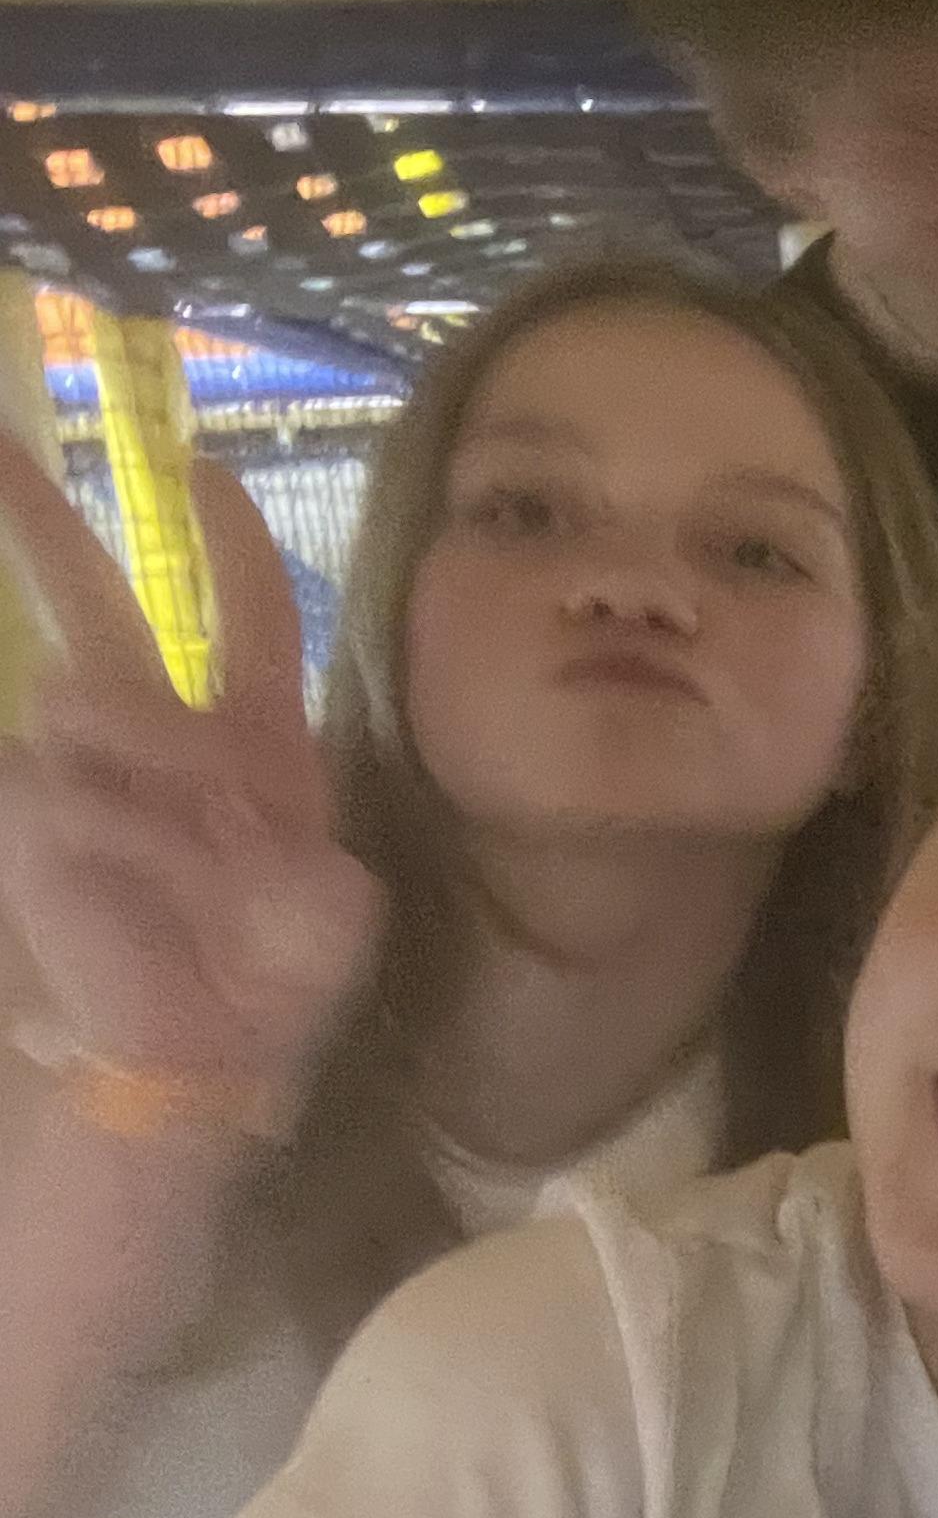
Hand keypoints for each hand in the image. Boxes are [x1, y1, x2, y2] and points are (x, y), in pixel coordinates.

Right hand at [0, 434, 377, 1117]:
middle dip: (44, 523)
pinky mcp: (31, 812)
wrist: (195, 1047)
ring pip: (93, 697)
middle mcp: (161, 735)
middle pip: (98, 603)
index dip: (228, 542)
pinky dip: (108, 829)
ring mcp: (83, 768)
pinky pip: (58, 780)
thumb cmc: (263, 977)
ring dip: (154, 766)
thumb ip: (312, 849)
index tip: (202, 470)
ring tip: (194, 861)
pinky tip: (130, 878)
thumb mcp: (325, 909)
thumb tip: (262, 813)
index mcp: (253, 739)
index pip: (243, 615)